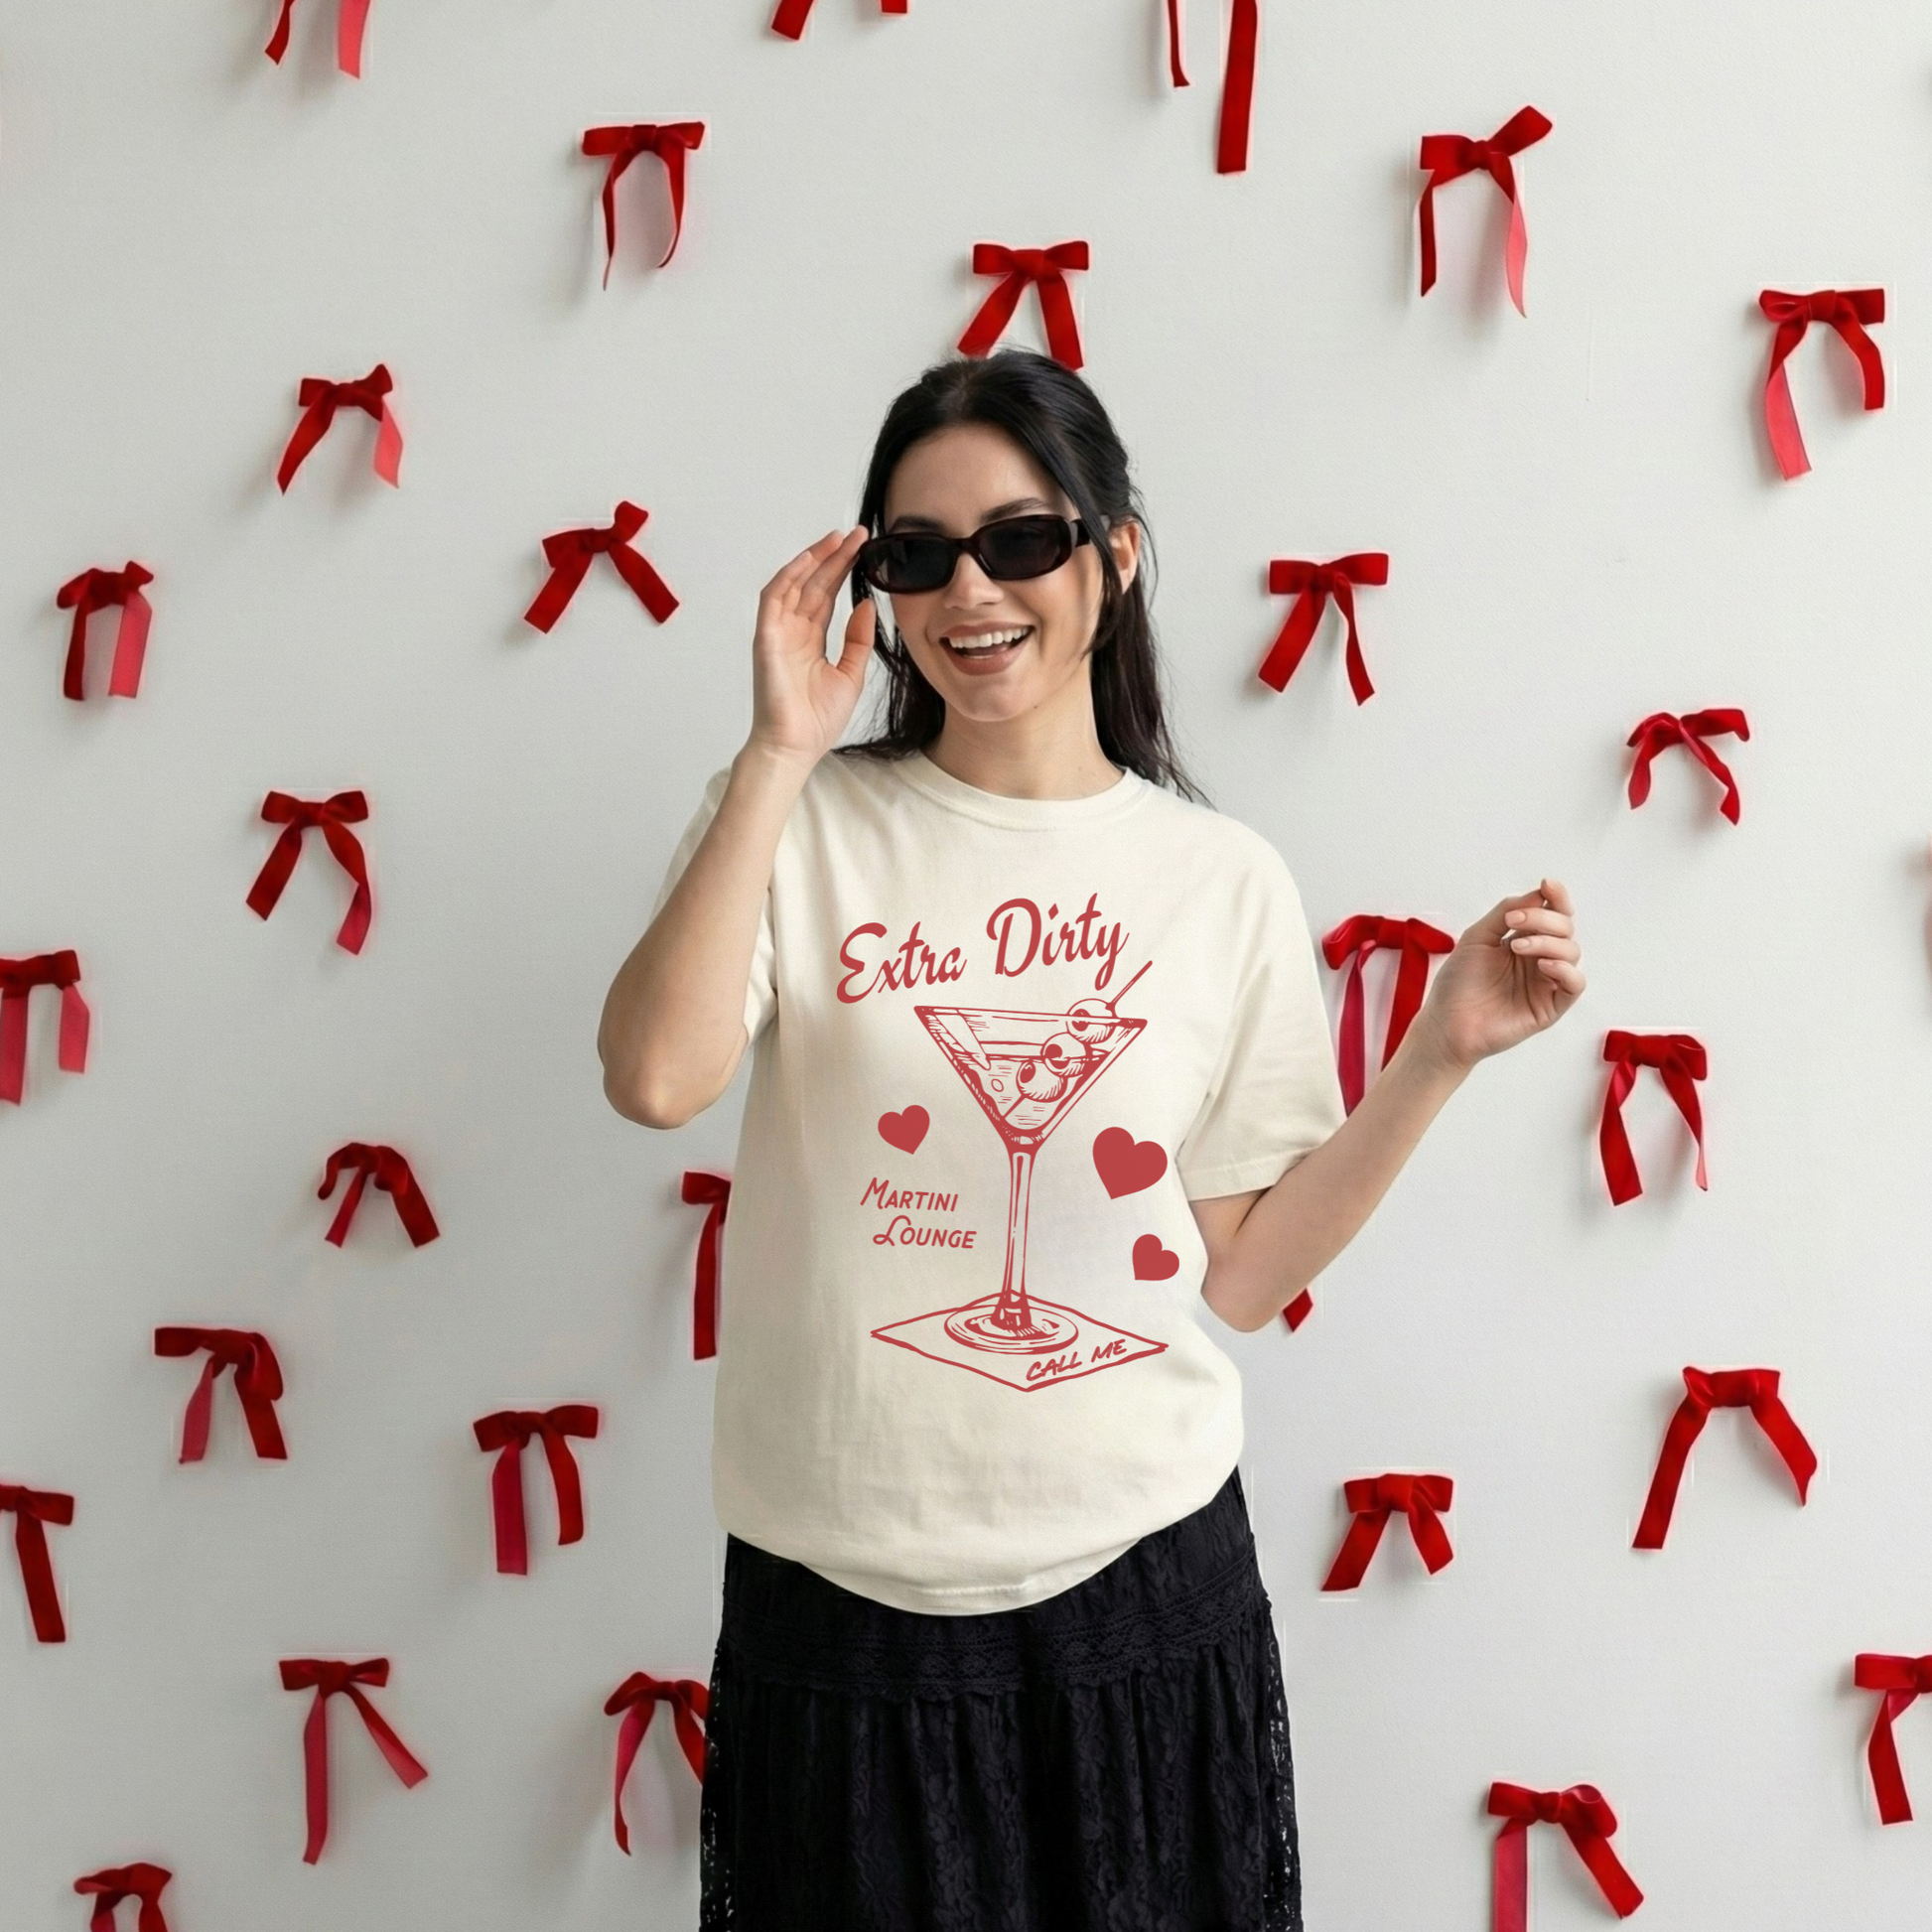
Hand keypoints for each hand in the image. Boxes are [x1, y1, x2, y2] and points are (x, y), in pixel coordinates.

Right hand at [746, 528, 877, 767]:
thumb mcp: (851, 673)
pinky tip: (809, 560)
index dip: (843, 571)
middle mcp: (793, 632)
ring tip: (838, 539)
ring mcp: (777, 633)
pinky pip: (774, 599)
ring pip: (794, 584)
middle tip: (857, 534)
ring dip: (814, 559)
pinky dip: (790, 576)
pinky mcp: (766, 639)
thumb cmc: (817, 720)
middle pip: (814, 585)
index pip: (827, 596)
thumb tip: (868, 604)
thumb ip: (859, 639)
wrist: (795, 747)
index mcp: (811, 641)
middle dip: (834, 557)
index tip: (863, 550)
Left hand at [1409, 878, 1584, 1072]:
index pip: (1552, 913)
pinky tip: (1541, 965)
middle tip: (1514, 921)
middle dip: (1544, 917)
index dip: (1556, 897)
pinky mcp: (1550, 1006)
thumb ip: (1504, 913)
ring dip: (1547, 941)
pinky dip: (1564, 969)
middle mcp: (1539, 959)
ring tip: (1515, 946)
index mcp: (1523, 940)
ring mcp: (1546, 982)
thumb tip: (1537, 893)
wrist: (1446, 1023)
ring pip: (1572, 951)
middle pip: (1565, 928)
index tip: (1547, 884)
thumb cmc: (1458, 983)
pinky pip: (1575, 983)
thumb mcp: (1477, 937)